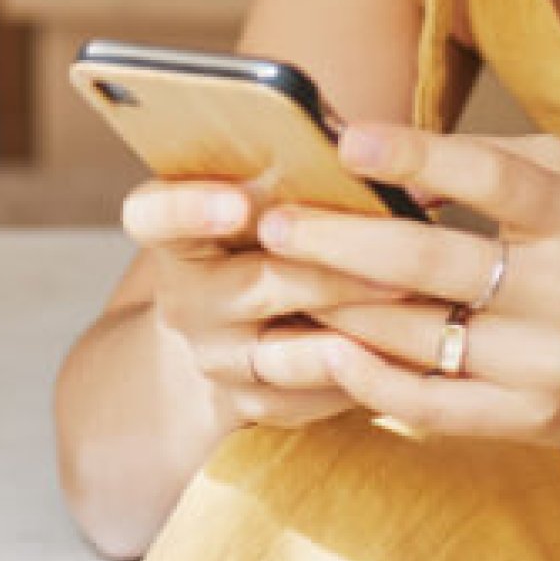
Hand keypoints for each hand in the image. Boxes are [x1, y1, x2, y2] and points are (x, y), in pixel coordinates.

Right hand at [119, 178, 419, 437]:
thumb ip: (304, 177)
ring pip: (283, 354)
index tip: (237, 202)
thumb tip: (391, 158)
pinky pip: (307, 399)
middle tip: (388, 255)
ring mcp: (216, 356)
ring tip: (405, 305)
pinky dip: (357, 378)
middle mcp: (187, 298)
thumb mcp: (266, 202)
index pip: (152, 215)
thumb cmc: (267, 239)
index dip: (187, 209)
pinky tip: (407, 354)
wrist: (230, 330)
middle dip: (324, 271)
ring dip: (349, 330)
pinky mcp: (250, 403)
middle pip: (252, 286)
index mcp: (178, 232)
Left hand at [248, 125, 559, 464]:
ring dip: (336, 308)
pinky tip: (325, 350)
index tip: (348, 140)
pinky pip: (429, 404)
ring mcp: (547, 365)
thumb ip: (492, 163)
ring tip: (279, 281)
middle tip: (274, 223)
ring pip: (417, 336)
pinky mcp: (528, 421)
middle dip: (338, 242)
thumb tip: (388, 167)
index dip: (418, 153)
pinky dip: (368, 379)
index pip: (494, 179)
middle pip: (432, 264)